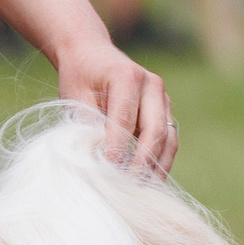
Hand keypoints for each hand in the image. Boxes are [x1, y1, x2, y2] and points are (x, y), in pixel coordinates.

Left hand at [54, 36, 174, 175]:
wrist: (90, 53)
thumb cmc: (79, 76)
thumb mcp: (75, 96)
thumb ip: (87, 124)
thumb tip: (96, 161)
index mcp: (126, 76)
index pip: (125, 122)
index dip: (117, 150)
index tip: (107, 174)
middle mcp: (151, 84)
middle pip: (155, 131)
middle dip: (142, 163)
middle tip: (127, 188)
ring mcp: (163, 97)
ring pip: (168, 138)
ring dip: (157, 166)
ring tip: (143, 191)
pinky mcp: (165, 109)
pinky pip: (169, 139)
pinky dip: (160, 160)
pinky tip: (149, 180)